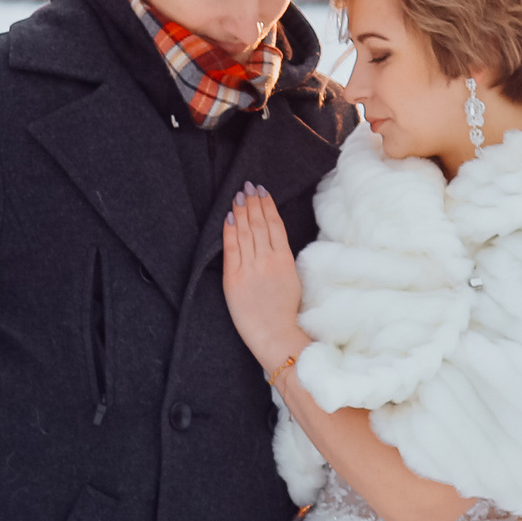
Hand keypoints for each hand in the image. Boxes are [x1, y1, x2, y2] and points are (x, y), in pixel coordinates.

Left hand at [221, 184, 307, 369]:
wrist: (276, 335)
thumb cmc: (285, 313)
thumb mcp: (292, 281)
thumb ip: (282, 260)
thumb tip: (273, 244)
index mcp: (285, 260)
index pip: (275, 225)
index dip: (268, 205)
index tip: (263, 191)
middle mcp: (267, 260)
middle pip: (259, 224)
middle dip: (253, 202)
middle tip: (248, 185)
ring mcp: (250, 268)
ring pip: (246, 232)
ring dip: (242, 211)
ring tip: (239, 194)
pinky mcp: (233, 279)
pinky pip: (231, 249)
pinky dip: (230, 230)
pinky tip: (229, 216)